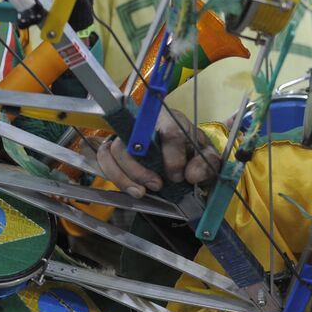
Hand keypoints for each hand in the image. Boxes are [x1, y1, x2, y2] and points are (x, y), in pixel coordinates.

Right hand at [94, 110, 222, 196]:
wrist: (180, 148)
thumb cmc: (192, 149)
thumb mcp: (206, 155)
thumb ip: (206, 164)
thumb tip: (192, 175)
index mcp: (173, 119)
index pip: (170, 132)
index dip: (173, 157)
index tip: (178, 177)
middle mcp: (146, 121)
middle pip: (134, 139)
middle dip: (142, 168)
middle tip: (157, 186)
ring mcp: (127, 132)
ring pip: (115, 149)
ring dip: (125, 175)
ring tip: (141, 191)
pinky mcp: (115, 145)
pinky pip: (104, 157)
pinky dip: (114, 175)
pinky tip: (130, 188)